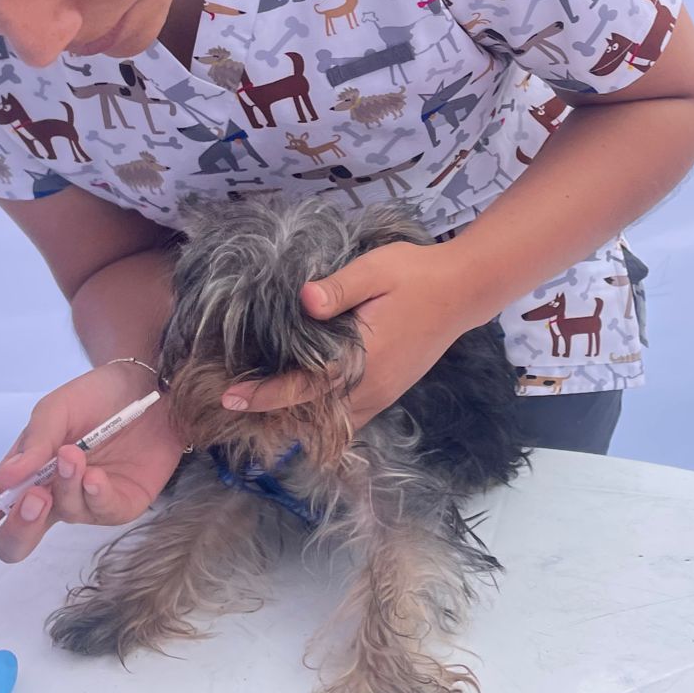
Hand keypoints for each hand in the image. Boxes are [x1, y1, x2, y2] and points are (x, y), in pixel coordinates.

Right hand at [0, 360, 184, 589]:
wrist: (152, 384)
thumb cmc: (96, 396)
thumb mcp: (55, 409)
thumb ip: (33, 444)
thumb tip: (6, 481)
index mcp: (21, 474)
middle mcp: (47, 497)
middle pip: (13, 540)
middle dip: (16, 526)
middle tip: (31, 498)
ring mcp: (82, 506)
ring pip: (55, 519)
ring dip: (60, 488)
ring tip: (74, 454)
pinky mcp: (118, 507)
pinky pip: (96, 512)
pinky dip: (90, 493)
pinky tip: (94, 472)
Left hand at [221, 240, 484, 428]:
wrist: (463, 290)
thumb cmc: (414, 275)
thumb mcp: (374, 270)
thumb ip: (338, 288)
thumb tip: (304, 300)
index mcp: (362, 361)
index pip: (303, 387)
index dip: (265, 395)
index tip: (229, 397)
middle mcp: (372, 387)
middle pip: (314, 416)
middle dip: (276, 414)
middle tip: (236, 403)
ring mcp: (384, 393)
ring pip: (333, 422)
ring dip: (300, 418)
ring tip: (262, 404)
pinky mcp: (390, 390)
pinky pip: (351, 415)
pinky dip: (323, 415)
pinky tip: (303, 399)